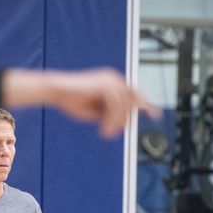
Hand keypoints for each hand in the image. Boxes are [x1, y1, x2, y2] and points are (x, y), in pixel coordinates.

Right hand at [5, 69, 159, 137]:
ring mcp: (110, 80)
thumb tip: (127, 122)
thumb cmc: (73, 101)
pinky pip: (116, 106)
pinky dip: (110, 121)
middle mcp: (115, 79)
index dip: (146, 105)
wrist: (56, 91)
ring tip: (105, 133)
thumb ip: (112, 114)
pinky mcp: (104, 84)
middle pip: (131, 102)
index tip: (156, 115)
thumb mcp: (97, 111)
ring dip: (115, 123)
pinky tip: (103, 129)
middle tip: (109, 133)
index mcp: (114, 83)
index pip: (135, 94)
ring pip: (124, 106)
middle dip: (124, 120)